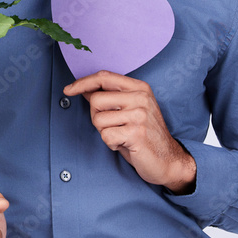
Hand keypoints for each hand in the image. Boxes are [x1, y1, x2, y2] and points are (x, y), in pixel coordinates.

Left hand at [63, 71, 195, 193]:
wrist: (169, 160)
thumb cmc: (146, 136)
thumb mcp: (130, 110)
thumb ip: (110, 98)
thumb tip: (84, 89)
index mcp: (139, 87)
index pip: (104, 77)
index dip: (82, 83)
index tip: (68, 90)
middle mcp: (140, 97)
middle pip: (96, 100)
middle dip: (97, 117)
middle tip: (113, 127)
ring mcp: (139, 115)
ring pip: (98, 120)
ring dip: (105, 133)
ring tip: (122, 136)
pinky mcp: (136, 133)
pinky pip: (106, 136)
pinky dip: (111, 144)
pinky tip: (126, 145)